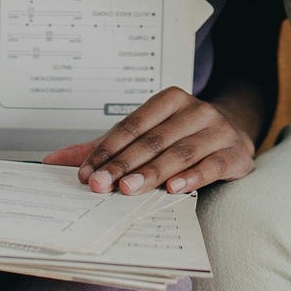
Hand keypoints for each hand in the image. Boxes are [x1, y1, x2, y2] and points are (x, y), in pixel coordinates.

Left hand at [43, 86, 256, 195]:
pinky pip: (212, 165)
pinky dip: (192, 177)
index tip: (86, 172)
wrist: (235, 133)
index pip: (132, 124)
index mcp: (170, 100)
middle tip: (101, 185)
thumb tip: (53, 161)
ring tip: (129, 190)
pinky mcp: (236, 153)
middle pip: (154, 139)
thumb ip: (104, 148)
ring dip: (153, 172)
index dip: (108, 149)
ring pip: (181, 152)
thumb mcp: (146, 135)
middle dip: (124, 164)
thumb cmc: (181, 137)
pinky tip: (173, 189)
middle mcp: (196, 111)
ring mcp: (219, 131)